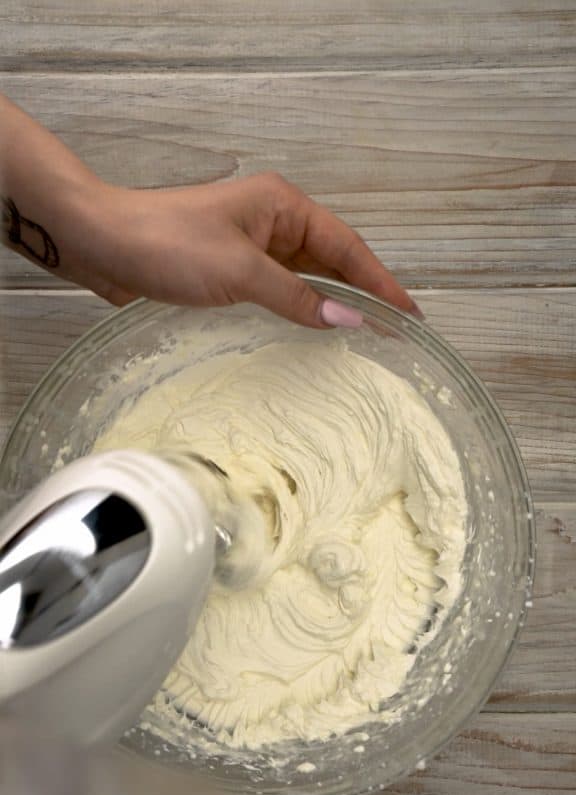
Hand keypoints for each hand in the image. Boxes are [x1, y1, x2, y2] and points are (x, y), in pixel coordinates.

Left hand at [77, 173, 422, 326]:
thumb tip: (347, 321)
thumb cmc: (169, 246)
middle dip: (364, 294)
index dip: (380, 283)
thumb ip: (296, 297)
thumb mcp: (239, 272)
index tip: (409, 315)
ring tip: (367, 338)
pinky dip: (301, 309)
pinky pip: (280, 288)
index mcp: (283, 205)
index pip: (347, 247)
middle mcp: (274, 220)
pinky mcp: (231, 269)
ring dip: (333, 303)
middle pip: (332, 260)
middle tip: (397, 333)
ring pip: (307, 276)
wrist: (104, 243)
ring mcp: (252, 245)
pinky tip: (314, 331)